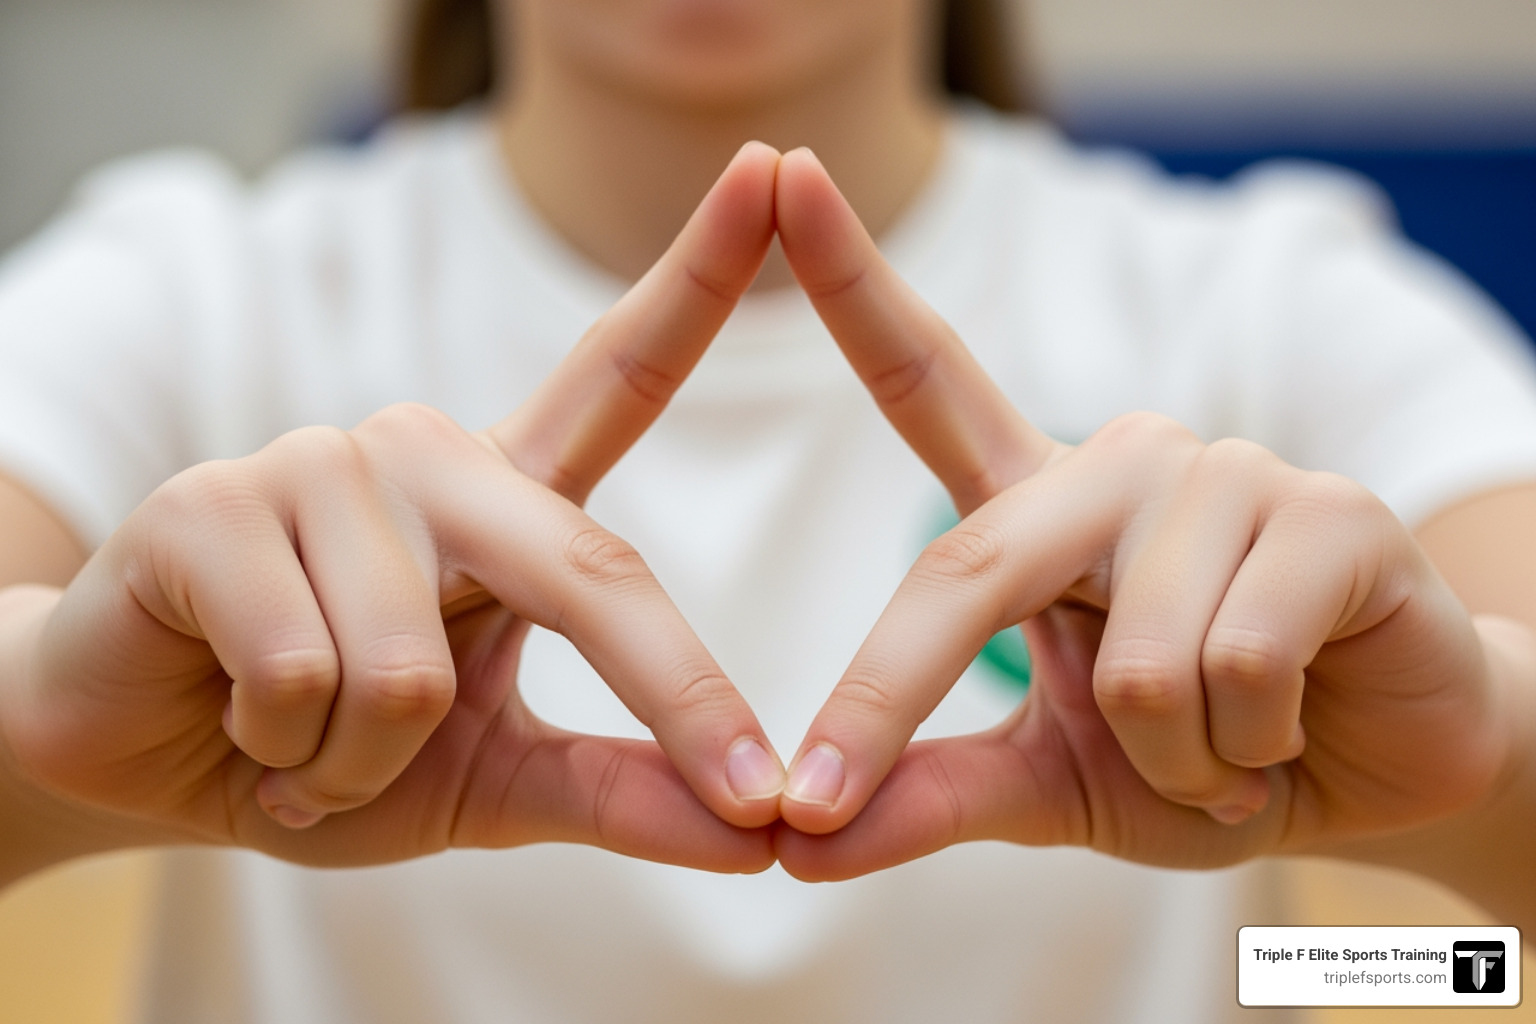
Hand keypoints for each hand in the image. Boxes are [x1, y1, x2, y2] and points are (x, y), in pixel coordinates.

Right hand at [0, 143, 788, 876]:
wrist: (149, 762)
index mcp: (507, 495)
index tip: (775, 174)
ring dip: (363, 761)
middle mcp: (427, 453)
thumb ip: (626, 790)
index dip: (702, 276)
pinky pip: (306, 675)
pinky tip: (239, 715)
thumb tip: (765, 830)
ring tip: (307, 740)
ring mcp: (320, 465)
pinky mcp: (212, 502)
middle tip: (742, 793)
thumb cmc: (331, 751)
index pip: (619, 373)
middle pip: (587, 571)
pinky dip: (286, 751)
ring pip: (412, 672)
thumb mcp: (498, 781)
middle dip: (669, 696)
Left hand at [768, 148, 1522, 879]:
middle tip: (997, 791)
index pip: (926, 378)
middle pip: (972, 568)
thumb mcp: (1049, 785)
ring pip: (1131, 659)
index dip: (851, 281)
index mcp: (1037, 503)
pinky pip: (1232, 666)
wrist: (1381, 771)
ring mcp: (1224, 473)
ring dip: (1175, 754)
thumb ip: (926, 794)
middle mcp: (1117, 461)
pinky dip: (1248, 745)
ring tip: (1227, 738)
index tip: (781, 175)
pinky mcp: (1326, 510)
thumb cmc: (1204, 756)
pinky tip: (1292, 719)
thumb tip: (790, 840)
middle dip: (920, 706)